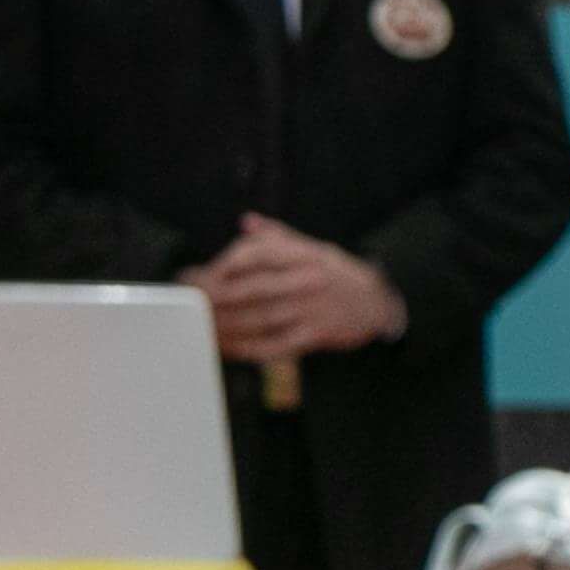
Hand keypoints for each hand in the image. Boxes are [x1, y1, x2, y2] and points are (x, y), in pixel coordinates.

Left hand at [184, 216, 406, 364]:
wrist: (381, 304)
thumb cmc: (340, 275)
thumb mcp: (316, 247)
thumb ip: (278, 236)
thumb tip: (246, 221)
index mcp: (304, 254)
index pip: (255, 254)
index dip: (221, 265)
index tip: (198, 273)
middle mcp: (306, 280)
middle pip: (249, 289)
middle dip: (211, 297)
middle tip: (188, 301)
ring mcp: (310, 309)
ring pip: (256, 319)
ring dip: (222, 324)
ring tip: (197, 325)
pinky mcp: (314, 335)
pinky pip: (273, 345)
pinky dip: (246, 348)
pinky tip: (226, 347)